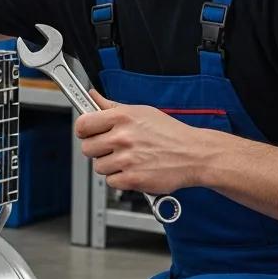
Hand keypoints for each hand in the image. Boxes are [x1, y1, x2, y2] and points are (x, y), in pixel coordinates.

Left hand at [74, 91, 228, 194]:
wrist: (194, 154)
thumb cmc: (170, 132)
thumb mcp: (141, 111)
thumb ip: (112, 106)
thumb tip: (93, 97)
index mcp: (122, 117)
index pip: (83, 125)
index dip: (83, 130)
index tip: (88, 132)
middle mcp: (123, 137)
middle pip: (87, 148)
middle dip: (97, 149)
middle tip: (112, 148)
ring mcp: (127, 159)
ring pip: (99, 166)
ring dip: (110, 166)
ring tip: (128, 159)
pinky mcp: (133, 179)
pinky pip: (111, 181)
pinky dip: (121, 179)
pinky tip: (134, 170)